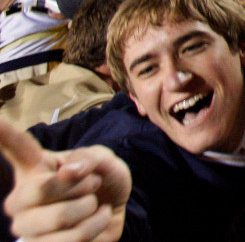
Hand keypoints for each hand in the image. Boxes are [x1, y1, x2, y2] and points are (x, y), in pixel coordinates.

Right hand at [0, 116, 130, 241]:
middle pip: (42, 190)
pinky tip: (95, 222)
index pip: (16, 146)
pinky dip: (96, 227)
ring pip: (60, 218)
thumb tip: (68, 172)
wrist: (114, 212)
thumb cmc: (102, 179)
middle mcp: (20, 197)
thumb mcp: (104, 161)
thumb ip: (89, 159)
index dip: (4, 133)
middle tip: (93, 184)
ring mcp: (26, 226)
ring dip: (91, 209)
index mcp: (34, 167)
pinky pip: (72, 240)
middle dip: (82, 186)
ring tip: (94, 205)